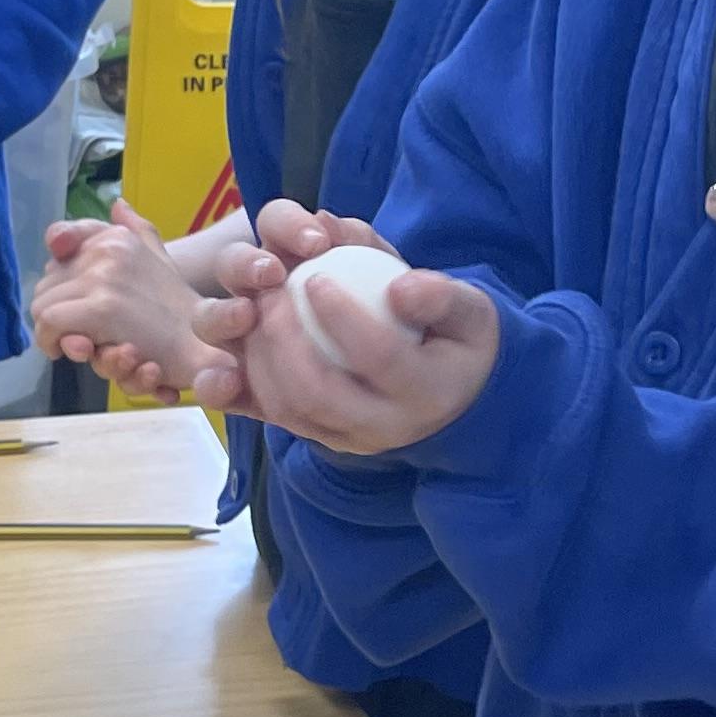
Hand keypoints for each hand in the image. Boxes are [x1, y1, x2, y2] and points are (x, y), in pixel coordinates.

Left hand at [32, 199, 238, 398]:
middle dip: (58, 312)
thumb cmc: (180, 311)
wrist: (206, 344)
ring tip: (85, 344)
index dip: (59, 273)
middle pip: (46, 283)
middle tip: (83, 332)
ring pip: (42, 305)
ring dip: (55, 331)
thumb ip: (137, 231)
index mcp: (118, 237)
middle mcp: (108, 249)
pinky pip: (49, 324)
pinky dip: (53, 343)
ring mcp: (104, 278)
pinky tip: (79, 351)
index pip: (61, 239)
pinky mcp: (100, 310)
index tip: (72, 295)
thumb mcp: (159, 261)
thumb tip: (118, 204)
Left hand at [186, 200, 501, 451]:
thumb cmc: (459, 340)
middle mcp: (385, 428)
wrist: (455, 393)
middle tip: (270, 290)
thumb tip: (402, 287)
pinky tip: (243, 335)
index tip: (317, 277)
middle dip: (283, 339)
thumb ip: (443, 296)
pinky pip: (272, 413)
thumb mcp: (472, 311)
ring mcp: (347, 439)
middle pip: (318, 393)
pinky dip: (249, 377)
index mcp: (427, 394)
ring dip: (260, 356)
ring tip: (254, 305)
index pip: (379, 359)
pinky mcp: (318, 437)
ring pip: (286, 408)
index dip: (344, 318)